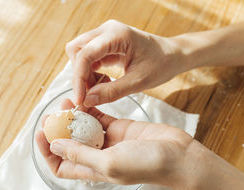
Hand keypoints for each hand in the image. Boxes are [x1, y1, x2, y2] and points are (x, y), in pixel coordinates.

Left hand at [36, 99, 193, 185]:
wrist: (177, 155)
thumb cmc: (145, 164)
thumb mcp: (109, 162)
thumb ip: (81, 154)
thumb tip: (54, 145)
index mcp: (93, 170)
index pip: (61, 166)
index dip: (47, 153)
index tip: (40, 135)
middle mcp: (98, 157)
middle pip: (70, 145)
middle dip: (58, 131)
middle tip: (50, 116)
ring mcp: (109, 141)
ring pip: (83, 129)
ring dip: (72, 118)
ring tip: (63, 103)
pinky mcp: (119, 127)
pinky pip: (99, 117)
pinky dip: (90, 109)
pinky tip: (82, 99)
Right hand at [66, 20, 183, 105]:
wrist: (172, 55)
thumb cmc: (161, 64)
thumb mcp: (138, 82)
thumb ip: (112, 92)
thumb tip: (88, 100)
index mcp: (117, 35)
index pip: (85, 54)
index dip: (79, 78)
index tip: (80, 99)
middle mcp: (107, 31)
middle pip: (76, 50)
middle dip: (79, 75)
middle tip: (90, 94)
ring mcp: (105, 36)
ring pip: (79, 54)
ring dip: (84, 74)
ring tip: (100, 89)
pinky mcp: (105, 44)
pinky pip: (87, 58)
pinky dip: (90, 73)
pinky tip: (103, 82)